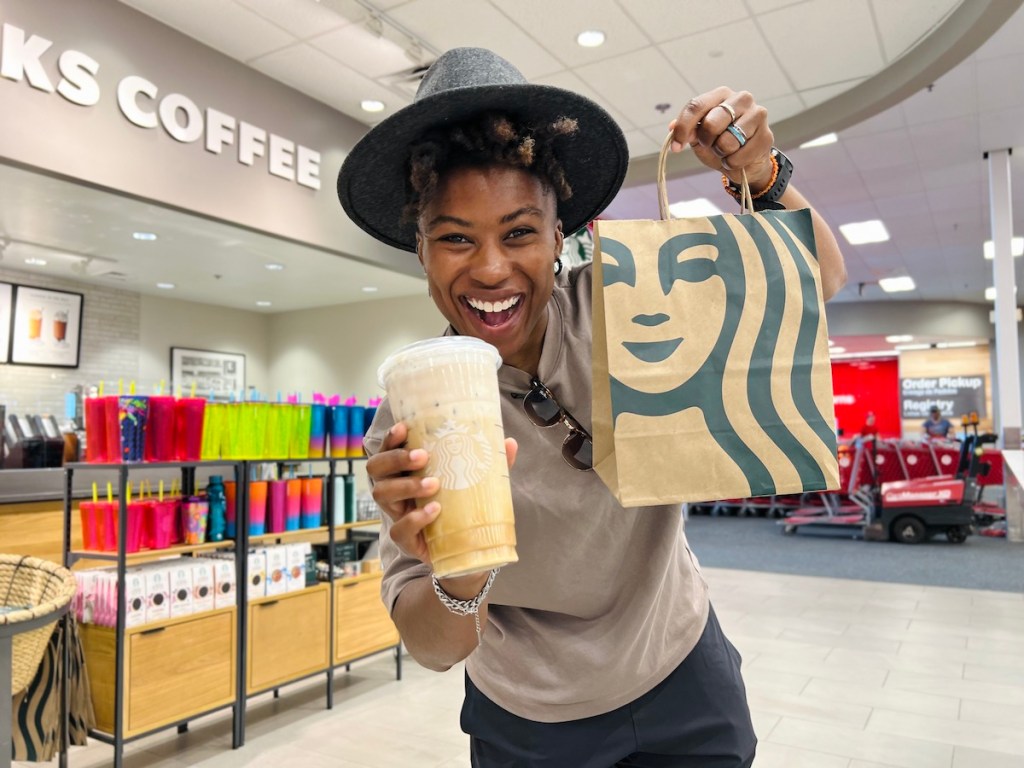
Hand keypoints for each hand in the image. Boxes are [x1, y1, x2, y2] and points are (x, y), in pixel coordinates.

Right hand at [366, 421, 518, 566]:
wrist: (465, 551)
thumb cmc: (461, 508)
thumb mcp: (473, 483)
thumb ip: (488, 464)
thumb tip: (510, 443)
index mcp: (405, 471)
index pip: (388, 449)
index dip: (390, 438)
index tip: (404, 428)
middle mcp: (394, 490)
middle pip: (376, 468)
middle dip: (395, 459)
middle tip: (422, 456)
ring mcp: (396, 515)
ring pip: (382, 494)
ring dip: (406, 485)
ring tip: (433, 484)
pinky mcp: (405, 540)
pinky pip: (398, 529)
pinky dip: (415, 518)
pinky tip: (434, 511)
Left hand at [670, 87, 773, 190]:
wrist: (744, 162)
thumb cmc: (720, 144)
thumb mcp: (699, 137)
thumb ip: (688, 130)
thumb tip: (673, 127)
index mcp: (721, 94)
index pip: (696, 105)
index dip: (683, 128)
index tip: (676, 146)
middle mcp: (741, 99)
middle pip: (711, 124)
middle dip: (706, 142)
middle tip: (711, 145)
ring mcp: (757, 115)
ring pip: (726, 142)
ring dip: (721, 153)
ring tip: (727, 150)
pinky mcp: (766, 135)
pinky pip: (739, 157)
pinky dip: (733, 163)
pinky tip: (739, 157)